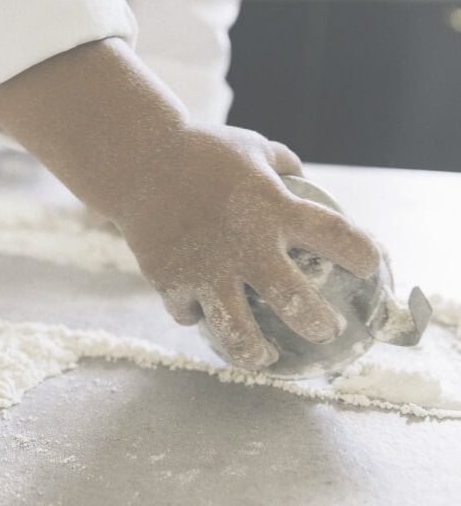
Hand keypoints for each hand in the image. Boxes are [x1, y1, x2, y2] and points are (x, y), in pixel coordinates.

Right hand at [110, 123, 379, 367]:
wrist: (137, 159)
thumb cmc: (200, 150)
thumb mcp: (250, 147)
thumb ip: (283, 167)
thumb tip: (308, 186)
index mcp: (273, 207)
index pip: (335, 236)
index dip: (360, 255)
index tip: (369, 266)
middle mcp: (244, 243)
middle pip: (296, 304)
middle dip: (319, 325)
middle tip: (325, 330)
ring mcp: (205, 267)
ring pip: (238, 334)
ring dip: (255, 353)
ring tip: (263, 358)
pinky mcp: (169, 280)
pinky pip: (188, 314)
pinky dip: (195, 314)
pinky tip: (199, 308)